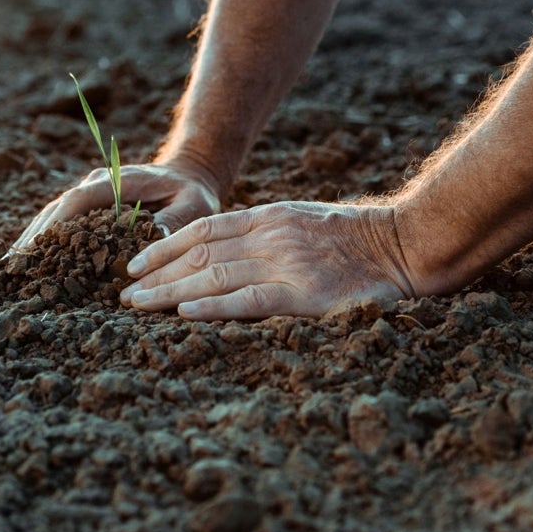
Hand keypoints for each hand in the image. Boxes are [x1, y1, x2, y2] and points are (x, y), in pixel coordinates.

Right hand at [7, 160, 220, 253]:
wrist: (190, 174)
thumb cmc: (193, 193)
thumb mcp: (194, 206)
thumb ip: (174, 222)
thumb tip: (150, 242)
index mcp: (119, 181)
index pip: (80, 200)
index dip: (56, 223)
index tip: (37, 245)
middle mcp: (98, 184)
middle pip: (58, 208)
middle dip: (35, 235)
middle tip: (12, 265)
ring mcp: (91, 192)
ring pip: (54, 213)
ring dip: (33, 237)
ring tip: (10, 266)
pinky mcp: (90, 205)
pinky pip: (61, 220)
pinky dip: (44, 238)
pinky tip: (28, 258)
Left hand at [120, 201, 417, 319]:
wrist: (407, 244)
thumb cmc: (358, 239)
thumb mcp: (305, 221)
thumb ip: (268, 232)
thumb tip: (226, 251)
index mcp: (270, 217)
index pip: (204, 230)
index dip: (165, 246)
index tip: (137, 264)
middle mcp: (271, 237)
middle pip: (200, 254)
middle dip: (158, 273)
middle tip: (125, 294)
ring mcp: (287, 264)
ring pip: (215, 276)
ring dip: (170, 291)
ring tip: (139, 306)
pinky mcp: (305, 295)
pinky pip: (250, 300)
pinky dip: (215, 307)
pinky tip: (185, 314)